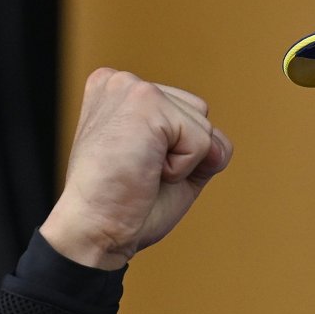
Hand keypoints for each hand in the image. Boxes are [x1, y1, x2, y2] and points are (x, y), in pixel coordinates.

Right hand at [41, 68, 232, 269]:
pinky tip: (145, 171)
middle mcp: (121, 81)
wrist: (95, 231)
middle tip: (140, 173)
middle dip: (185, 155)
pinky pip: (202, 141)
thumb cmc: (127, 206)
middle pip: (200, 116)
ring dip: (184, 163)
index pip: (187, 114)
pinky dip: (182, 169)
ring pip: (204, 127)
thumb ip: (198, 143)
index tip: (135, 169)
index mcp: (120, 93)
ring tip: (141, 170)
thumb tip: (219, 144)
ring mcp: (132, 87)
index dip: (178, 154)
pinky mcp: (146, 102)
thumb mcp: (170, 166)